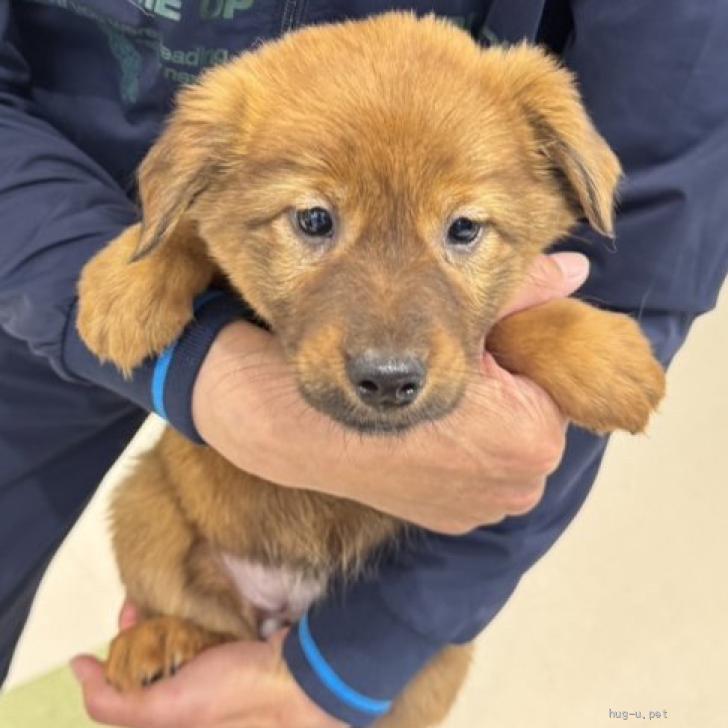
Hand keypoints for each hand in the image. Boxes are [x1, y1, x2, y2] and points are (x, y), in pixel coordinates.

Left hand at [72, 602, 344, 727]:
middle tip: (144, 596)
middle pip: (157, 651)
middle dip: (144, 622)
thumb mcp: (167, 709)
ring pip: (182, 633)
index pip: (135, 675)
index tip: (128, 615)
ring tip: (164, 585)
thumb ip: (116, 700)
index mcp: (176, 711)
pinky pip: (208, 622)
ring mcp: (219, 664)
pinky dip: (198, 607)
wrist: (302, 674)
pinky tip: (195, 589)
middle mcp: (194, 689)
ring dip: (170, 609)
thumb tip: (77, 667)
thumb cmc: (235, 695)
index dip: (122, 646)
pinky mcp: (240, 642)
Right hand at [192, 253, 588, 533]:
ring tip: (437, 404)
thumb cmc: (383, 367)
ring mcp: (484, 511)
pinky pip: (474, 479)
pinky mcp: (452, 522)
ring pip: (503, 451)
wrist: (308, 429)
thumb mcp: (461, 314)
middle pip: (531, 420)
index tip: (478, 348)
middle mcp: (519, 488)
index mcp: (534, 437)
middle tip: (457, 372)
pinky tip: (426, 437)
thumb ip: (528, 290)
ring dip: (485, 430)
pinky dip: (459, 457)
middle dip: (506, 397)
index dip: (515, 359)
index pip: (550, 382)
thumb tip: (582, 268)